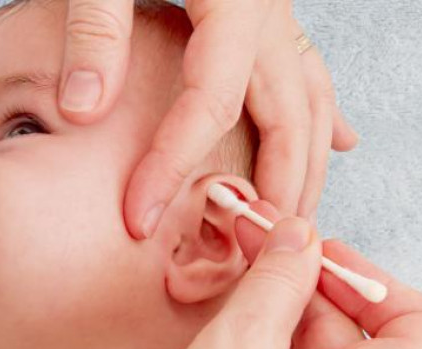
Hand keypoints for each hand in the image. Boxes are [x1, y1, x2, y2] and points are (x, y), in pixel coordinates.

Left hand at [55, 0, 358, 238]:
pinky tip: (337, 143)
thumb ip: (96, 31)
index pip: (210, 105)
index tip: (141, 218)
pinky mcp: (269, 16)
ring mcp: (277, 16)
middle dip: (271, 190)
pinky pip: (310, 73)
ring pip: (310, 103)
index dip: (175, 165)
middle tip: (252, 251)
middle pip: (286, 119)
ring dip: (307, 167)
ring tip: (297, 220)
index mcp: (231, 3)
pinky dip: (322, 114)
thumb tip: (84, 110)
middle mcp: (267, 16)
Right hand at [141, 204, 421, 348]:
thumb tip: (296, 235)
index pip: (421, 322)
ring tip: (234, 297)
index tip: (314, 255)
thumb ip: (274, 283)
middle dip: (305, 286)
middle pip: (363, 334)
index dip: (370, 279)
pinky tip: (234, 343)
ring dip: (282, 319)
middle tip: (255, 248)